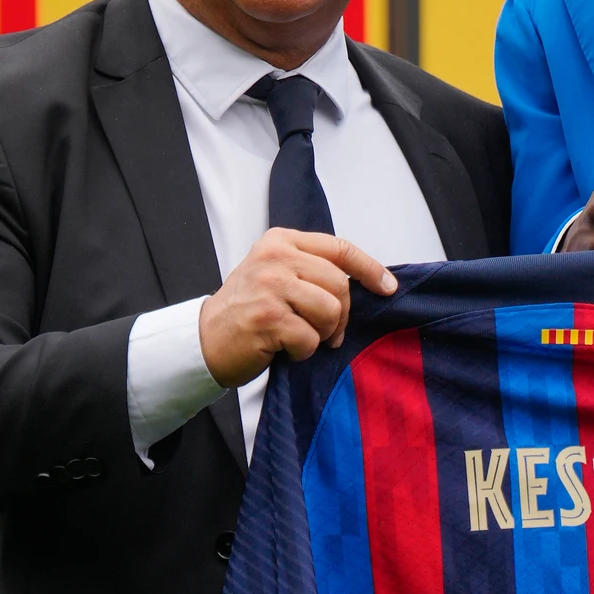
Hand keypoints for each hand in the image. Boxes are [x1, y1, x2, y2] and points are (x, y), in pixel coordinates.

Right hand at [198, 228, 395, 387]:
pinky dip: (303, 351)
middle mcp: (275, 258)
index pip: (339, 248)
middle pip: (339, 284)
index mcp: (280, 241)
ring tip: (301, 337)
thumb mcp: (275, 272)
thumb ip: (310, 268)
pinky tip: (284, 348)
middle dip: (341, 315)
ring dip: (322, 333)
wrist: (205, 339)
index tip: (387, 286)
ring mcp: (270, 287)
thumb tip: (364, 280)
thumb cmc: (246, 309)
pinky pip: (311, 339)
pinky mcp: (268, 319)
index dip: (369, 269)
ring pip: (330, 311)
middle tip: (326, 331)